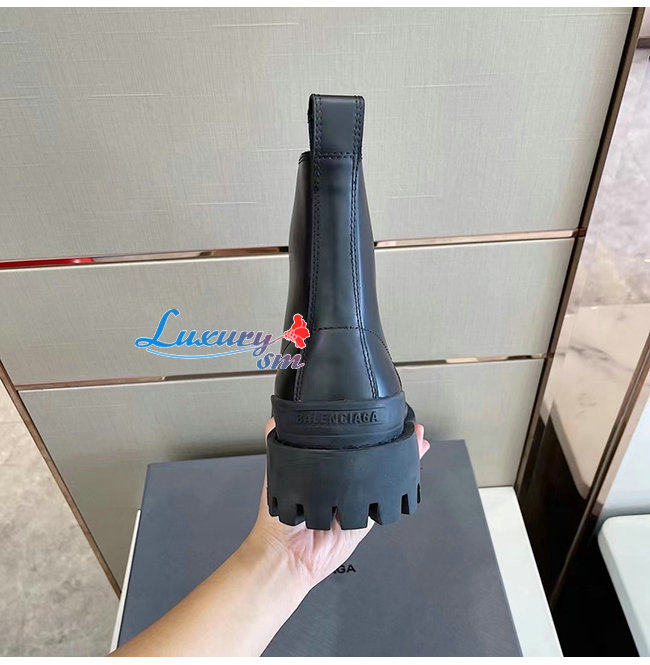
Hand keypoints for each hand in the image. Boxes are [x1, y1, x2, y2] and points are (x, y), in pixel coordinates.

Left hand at [246, 418, 429, 591]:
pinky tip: (413, 464)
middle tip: (402, 422)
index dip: (363, 428)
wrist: (286, 554)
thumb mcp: (277, 471)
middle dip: (389, 438)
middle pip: (371, 455)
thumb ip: (278, 442)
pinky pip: (389, 498)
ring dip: (403, 456)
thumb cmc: (274, 517)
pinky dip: (404, 483)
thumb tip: (275, 415)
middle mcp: (341, 482)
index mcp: (322, 468)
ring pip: (385, 472)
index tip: (375, 410)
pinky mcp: (368, 518)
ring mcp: (357, 499)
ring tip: (415, 437)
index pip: (347, 443)